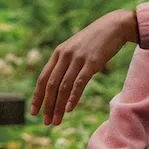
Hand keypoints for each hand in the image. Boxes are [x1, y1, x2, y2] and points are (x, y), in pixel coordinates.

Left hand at [31, 7, 138, 124]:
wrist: (114, 26)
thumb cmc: (95, 40)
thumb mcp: (76, 49)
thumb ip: (66, 63)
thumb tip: (60, 83)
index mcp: (58, 53)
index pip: (43, 78)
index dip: (37, 97)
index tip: (34, 112)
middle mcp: (65, 55)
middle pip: (51, 85)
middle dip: (47, 106)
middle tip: (45, 122)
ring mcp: (77, 58)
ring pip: (63, 86)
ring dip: (58, 106)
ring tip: (56, 121)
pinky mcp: (91, 62)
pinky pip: (79, 82)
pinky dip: (72, 97)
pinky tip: (69, 109)